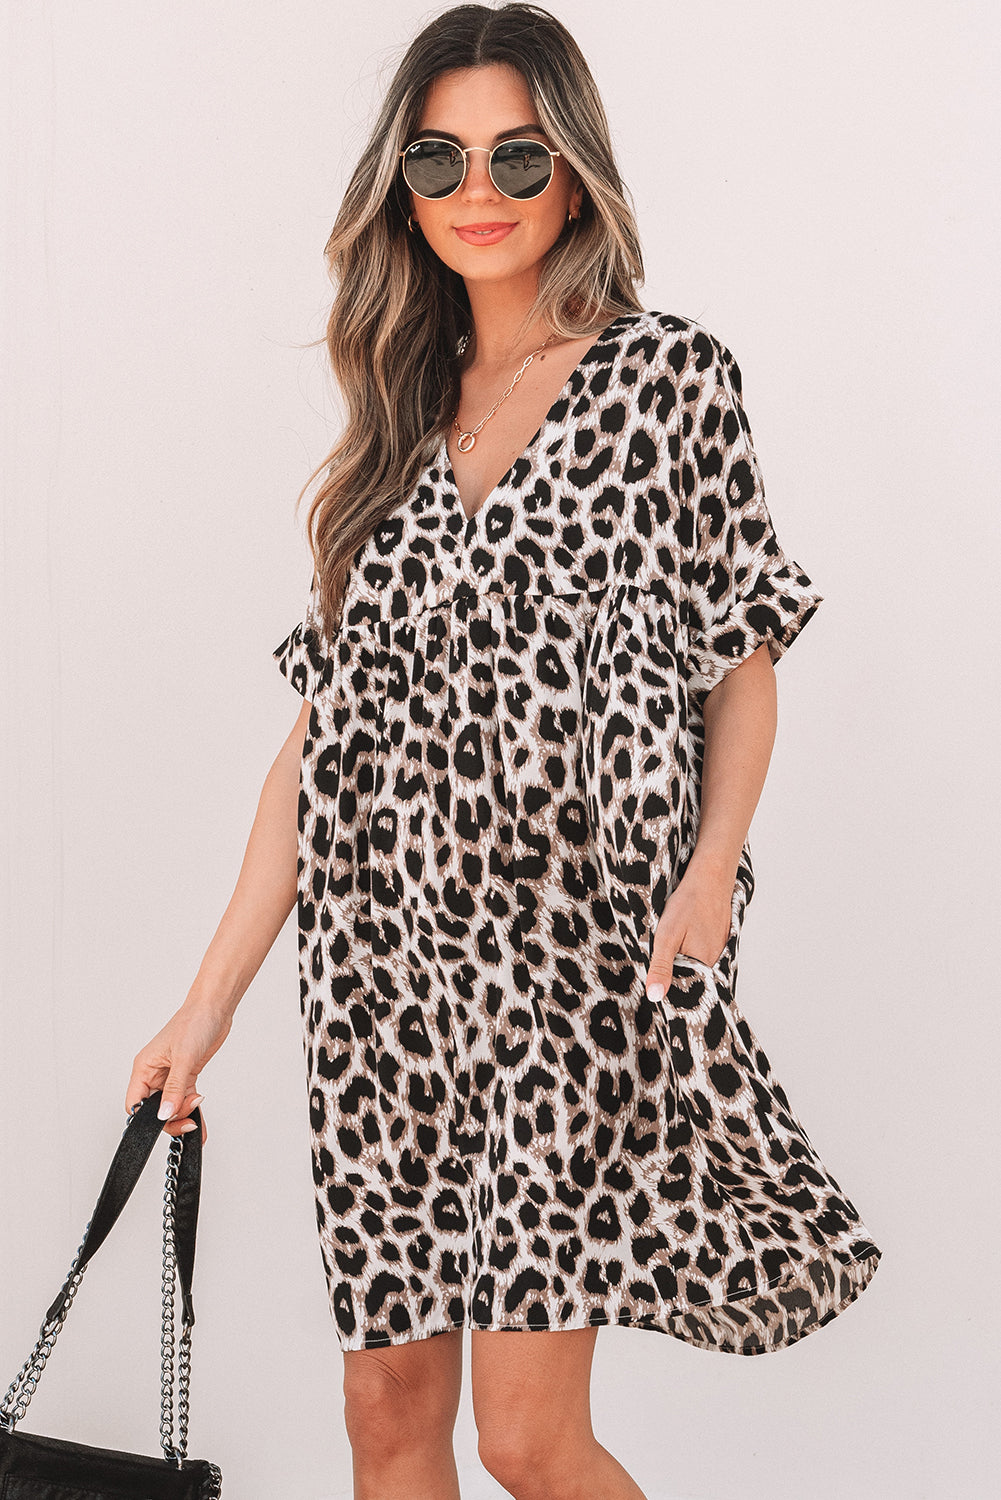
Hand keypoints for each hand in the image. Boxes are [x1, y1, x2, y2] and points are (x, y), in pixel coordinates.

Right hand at [125, 1000, 231, 1144]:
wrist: (214, 1009)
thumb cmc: (193, 1022)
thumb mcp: (183, 1057)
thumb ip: (174, 1088)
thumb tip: (165, 1113)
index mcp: (144, 1068)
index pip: (135, 1103)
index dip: (146, 1118)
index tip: (164, 1122)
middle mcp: (154, 1074)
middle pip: (154, 1109)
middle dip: (170, 1117)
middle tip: (188, 1120)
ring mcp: (170, 1076)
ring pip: (171, 1106)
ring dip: (184, 1115)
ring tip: (197, 1119)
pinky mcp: (186, 1076)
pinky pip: (185, 1100)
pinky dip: (192, 1110)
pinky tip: (200, 1121)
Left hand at [644, 860, 734, 1000]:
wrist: (710, 875)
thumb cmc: (690, 902)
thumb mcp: (667, 936)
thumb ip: (661, 967)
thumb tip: (655, 996)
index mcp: (705, 964)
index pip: (685, 988)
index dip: (669, 986)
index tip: (656, 982)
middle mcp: (716, 960)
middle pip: (691, 976)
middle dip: (675, 973)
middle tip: (663, 955)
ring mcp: (720, 948)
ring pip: (696, 962)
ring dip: (683, 958)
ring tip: (675, 942)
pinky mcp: (720, 937)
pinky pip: (703, 950)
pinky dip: (691, 947)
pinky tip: (684, 935)